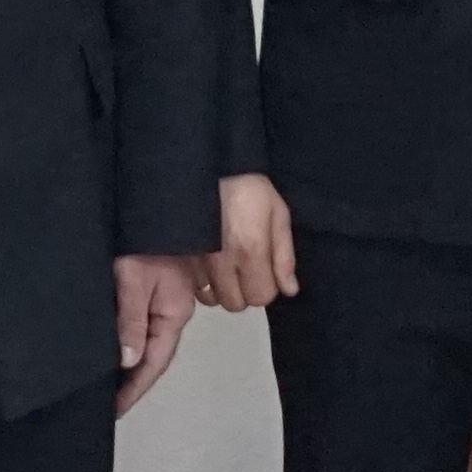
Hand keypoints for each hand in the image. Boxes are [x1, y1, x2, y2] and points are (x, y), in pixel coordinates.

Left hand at [113, 255, 198, 412]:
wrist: (156, 206)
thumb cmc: (144, 242)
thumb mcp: (132, 281)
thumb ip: (131, 321)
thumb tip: (128, 361)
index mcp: (174, 313)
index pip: (155, 362)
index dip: (136, 388)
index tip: (116, 409)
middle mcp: (174, 312)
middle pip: (155, 356)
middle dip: (134, 382)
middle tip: (109, 405)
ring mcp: (167, 301)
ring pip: (150, 342)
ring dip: (133, 365)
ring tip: (111, 387)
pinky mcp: (156, 290)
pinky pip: (144, 326)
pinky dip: (132, 344)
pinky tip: (118, 353)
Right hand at [197, 173, 298, 313]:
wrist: (209, 167)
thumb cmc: (250, 189)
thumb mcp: (278, 215)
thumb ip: (284, 257)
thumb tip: (289, 290)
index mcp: (250, 252)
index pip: (261, 297)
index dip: (266, 287)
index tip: (264, 270)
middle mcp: (223, 263)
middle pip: (236, 304)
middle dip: (244, 291)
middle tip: (246, 269)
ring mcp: (198, 262)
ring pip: (213, 299)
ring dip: (223, 289)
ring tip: (227, 267)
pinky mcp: (182, 258)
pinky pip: (195, 287)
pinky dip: (205, 282)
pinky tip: (211, 264)